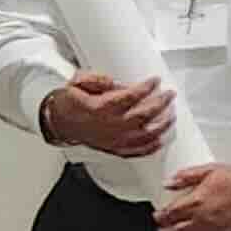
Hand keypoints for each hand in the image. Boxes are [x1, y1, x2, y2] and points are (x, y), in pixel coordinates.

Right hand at [42, 72, 176, 158]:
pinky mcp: (115, 149)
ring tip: (171, 114)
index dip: (146, 88)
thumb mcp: (78, 83)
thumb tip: (113, 81)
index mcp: (100, 108)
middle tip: (169, 94)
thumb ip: (96, 79)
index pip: (130, 97)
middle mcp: (109, 126)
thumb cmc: (69, 104)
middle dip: (160, 104)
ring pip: (145, 135)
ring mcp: (114, 140)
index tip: (155, 80)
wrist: (59, 123)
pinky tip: (161, 140)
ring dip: (162, 125)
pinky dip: (152, 146)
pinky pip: (137, 151)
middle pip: (143, 116)